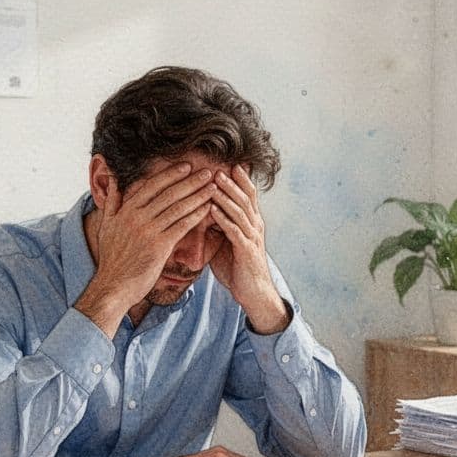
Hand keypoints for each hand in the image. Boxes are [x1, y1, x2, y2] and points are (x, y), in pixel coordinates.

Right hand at [76, 162, 216, 335]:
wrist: (113, 286)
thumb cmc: (112, 259)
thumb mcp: (106, 226)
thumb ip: (112, 201)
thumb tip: (112, 178)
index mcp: (126, 210)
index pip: (152, 185)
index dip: (171, 174)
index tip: (186, 166)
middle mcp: (137, 217)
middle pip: (169, 193)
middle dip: (190, 181)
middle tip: (207, 171)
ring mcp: (148, 231)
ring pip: (178, 207)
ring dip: (198, 195)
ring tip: (213, 186)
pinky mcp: (159, 247)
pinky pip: (182, 226)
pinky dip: (196, 215)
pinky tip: (208, 208)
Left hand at [208, 165, 289, 333]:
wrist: (253, 293)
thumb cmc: (238, 268)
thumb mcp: (227, 243)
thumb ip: (218, 226)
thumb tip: (201, 212)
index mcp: (251, 223)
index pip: (248, 195)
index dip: (239, 179)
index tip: (227, 163)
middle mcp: (255, 226)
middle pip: (245, 198)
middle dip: (231, 182)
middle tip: (217, 167)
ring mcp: (252, 238)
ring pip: (240, 211)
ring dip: (226, 196)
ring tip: (213, 183)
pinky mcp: (246, 251)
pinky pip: (234, 231)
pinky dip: (222, 218)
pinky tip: (211, 209)